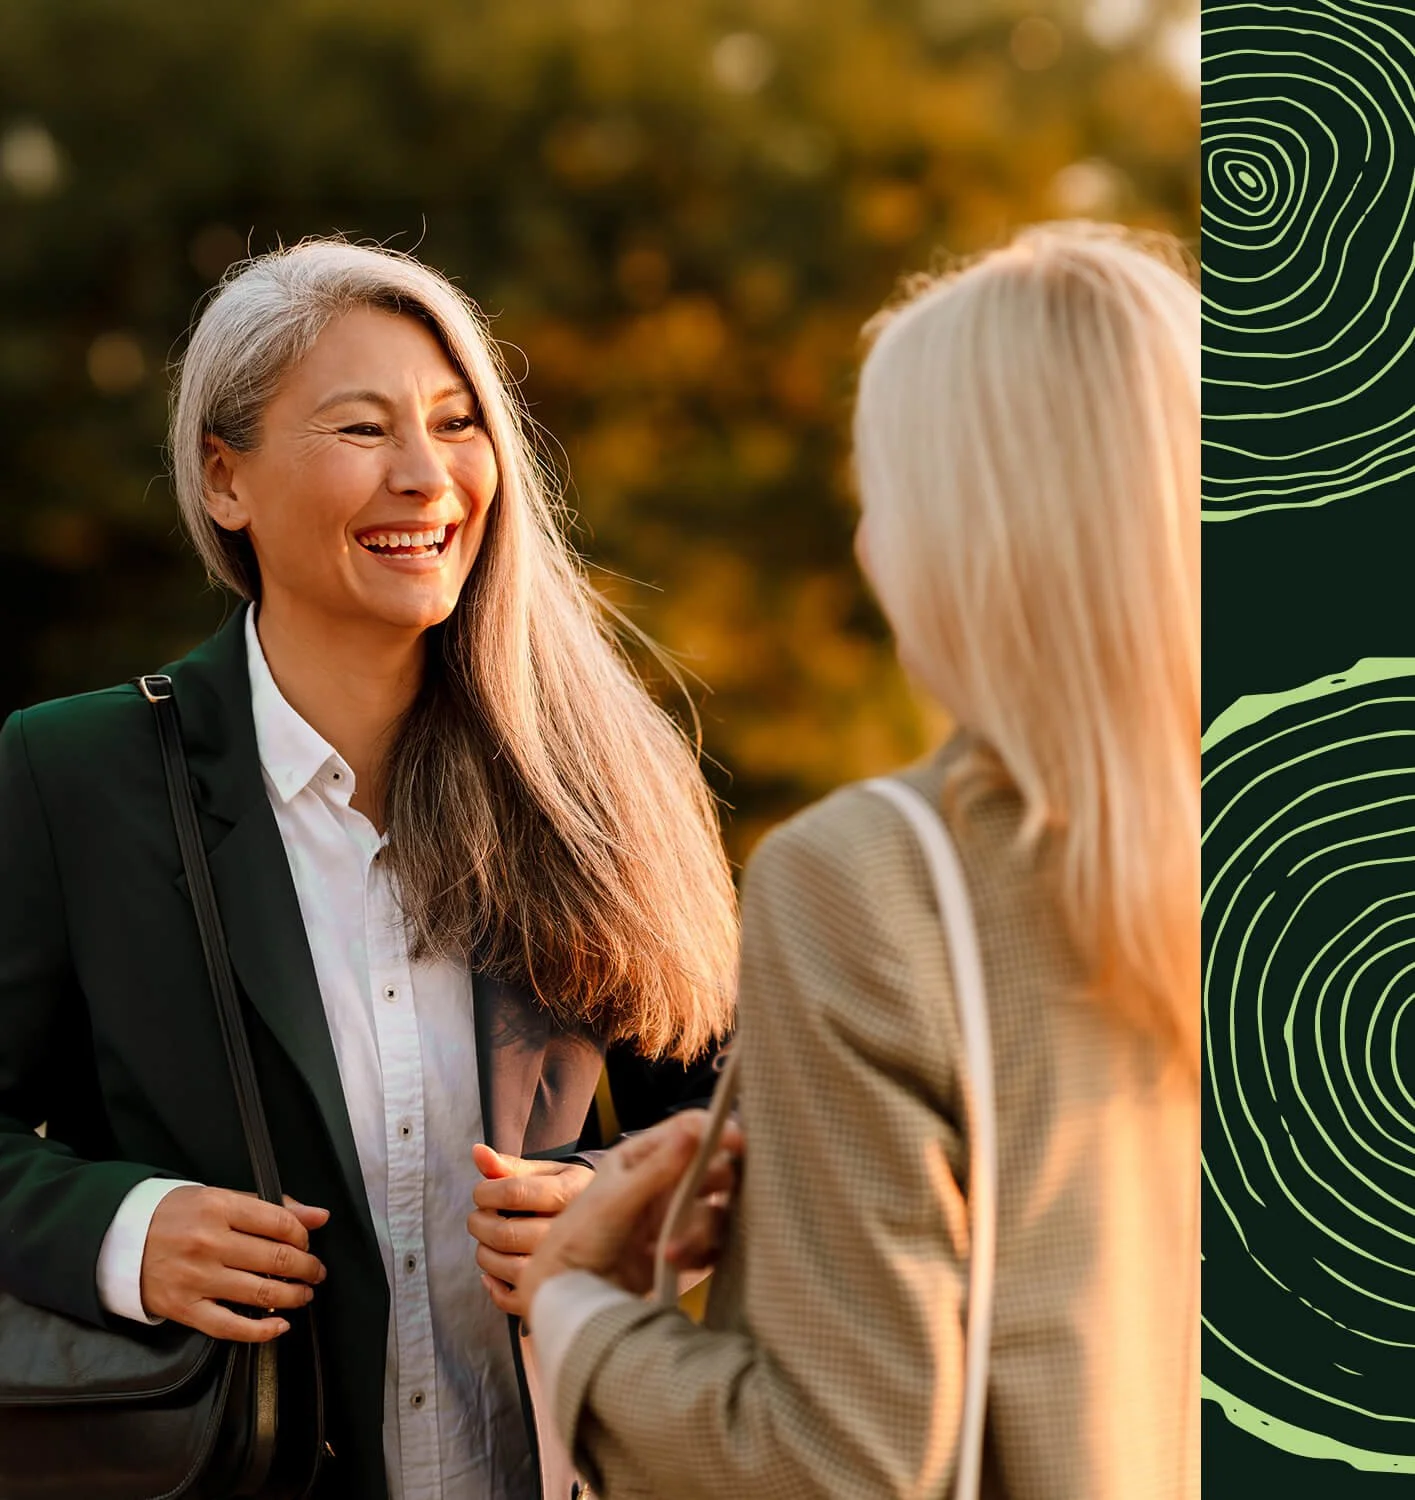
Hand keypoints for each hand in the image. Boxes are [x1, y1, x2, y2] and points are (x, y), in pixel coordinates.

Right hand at [139, 1185, 328, 1341]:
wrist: (121, 1239)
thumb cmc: (177, 1215)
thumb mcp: (220, 1197)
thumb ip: (270, 1206)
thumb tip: (319, 1215)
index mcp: (219, 1207)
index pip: (279, 1223)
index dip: (303, 1236)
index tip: (307, 1242)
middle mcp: (209, 1242)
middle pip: (276, 1259)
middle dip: (306, 1268)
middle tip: (315, 1272)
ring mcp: (196, 1278)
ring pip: (260, 1292)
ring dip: (292, 1296)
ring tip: (303, 1293)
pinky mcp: (184, 1308)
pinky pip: (230, 1326)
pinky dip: (261, 1330)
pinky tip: (280, 1325)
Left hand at [467, 1146, 594, 1316]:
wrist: (608, 1222)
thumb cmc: (568, 1193)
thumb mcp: (547, 1172)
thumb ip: (510, 1166)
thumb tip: (477, 1152)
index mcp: (572, 1191)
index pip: (514, 1193)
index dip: (485, 1193)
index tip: (481, 1193)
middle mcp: (574, 1231)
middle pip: (508, 1234)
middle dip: (480, 1224)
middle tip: (478, 1218)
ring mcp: (569, 1264)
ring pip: (512, 1269)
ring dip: (485, 1256)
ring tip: (485, 1242)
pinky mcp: (559, 1291)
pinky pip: (520, 1300)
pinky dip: (496, 1290)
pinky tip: (493, 1273)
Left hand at [519, 1110, 743, 1318]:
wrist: (569, 1294)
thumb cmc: (581, 1237)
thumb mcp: (616, 1200)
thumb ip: (658, 1169)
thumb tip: (695, 1130)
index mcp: (644, 1155)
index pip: (689, 1129)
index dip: (717, 1130)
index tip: (739, 1143)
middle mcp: (665, 1180)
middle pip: (714, 1167)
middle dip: (719, 1183)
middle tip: (719, 1198)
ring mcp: (675, 1214)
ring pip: (715, 1210)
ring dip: (702, 1230)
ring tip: (672, 1251)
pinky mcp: (683, 1247)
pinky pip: (711, 1245)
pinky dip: (699, 1253)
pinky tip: (673, 1262)